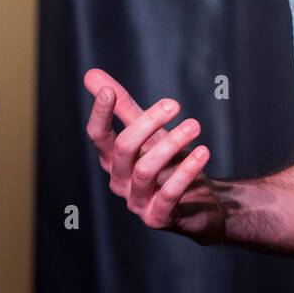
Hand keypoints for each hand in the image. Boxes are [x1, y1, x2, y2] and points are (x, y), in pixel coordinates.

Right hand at [83, 68, 224, 244]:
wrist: (200, 204)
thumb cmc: (169, 165)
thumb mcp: (149, 133)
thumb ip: (124, 107)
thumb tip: (91, 74)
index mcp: (114, 160)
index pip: (98, 136)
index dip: (100, 114)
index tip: (108, 90)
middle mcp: (120, 181)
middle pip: (124, 148)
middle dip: (148, 123)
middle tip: (175, 104)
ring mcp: (137, 202)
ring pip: (145, 170)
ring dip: (171, 144)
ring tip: (195, 125)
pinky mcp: (159, 218)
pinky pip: (169, 195)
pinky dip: (186, 171)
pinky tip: (203, 152)